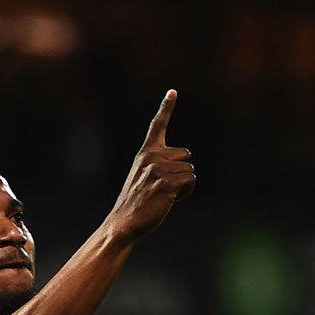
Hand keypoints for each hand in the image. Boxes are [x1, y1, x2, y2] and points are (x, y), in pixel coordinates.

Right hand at [107, 90, 196, 243]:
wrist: (123, 223)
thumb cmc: (136, 204)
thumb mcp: (144, 178)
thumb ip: (160, 166)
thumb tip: (188, 171)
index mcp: (146, 153)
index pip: (157, 125)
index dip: (166, 107)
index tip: (173, 91)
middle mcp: (152, 157)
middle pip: (186, 154)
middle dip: (182, 172)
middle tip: (164, 189)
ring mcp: (158, 169)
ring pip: (190, 170)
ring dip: (184, 185)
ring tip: (164, 197)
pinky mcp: (166, 184)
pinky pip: (190, 181)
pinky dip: (186, 193)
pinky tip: (171, 201)